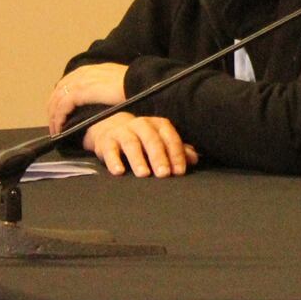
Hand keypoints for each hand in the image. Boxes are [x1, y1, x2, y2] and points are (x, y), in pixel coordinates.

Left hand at [47, 63, 129, 133]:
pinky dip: (59, 119)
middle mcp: (82, 73)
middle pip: (58, 92)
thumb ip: (104, 88)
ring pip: (57, 101)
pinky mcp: (80, 92)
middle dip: (53, 109)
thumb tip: (100, 99)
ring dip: (54, 117)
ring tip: (57, 131)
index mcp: (90, 70)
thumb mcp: (116, 83)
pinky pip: (62, 107)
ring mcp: (79, 82)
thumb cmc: (134, 85)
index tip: (61, 112)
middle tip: (55, 124)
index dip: (61, 99)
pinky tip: (61, 129)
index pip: (67, 84)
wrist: (139, 82)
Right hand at [83, 112, 197, 177]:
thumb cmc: (144, 139)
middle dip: (159, 158)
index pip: (170, 139)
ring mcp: (123, 131)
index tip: (179, 172)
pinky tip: (119, 171)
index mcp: (159, 125)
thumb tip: (194, 159)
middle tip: (164, 174)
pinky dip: (114, 160)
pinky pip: (110, 150)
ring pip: (132, 144)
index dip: (176, 155)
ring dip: (138, 159)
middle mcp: (142, 125)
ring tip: (144, 174)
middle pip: (152, 140)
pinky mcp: (106, 141)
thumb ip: (178, 150)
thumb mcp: (161, 142)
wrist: (111, 128)